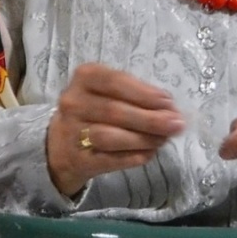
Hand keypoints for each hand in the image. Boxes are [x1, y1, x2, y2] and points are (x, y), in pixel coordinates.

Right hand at [47, 63, 186, 196]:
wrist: (61, 144)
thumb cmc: (94, 110)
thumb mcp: (108, 92)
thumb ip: (136, 96)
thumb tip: (170, 109)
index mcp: (84, 78)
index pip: (115, 82)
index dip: (144, 93)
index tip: (168, 102)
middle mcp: (73, 102)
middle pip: (114, 111)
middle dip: (150, 119)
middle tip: (176, 124)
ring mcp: (72, 132)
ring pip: (111, 136)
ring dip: (143, 139)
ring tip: (163, 140)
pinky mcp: (77, 159)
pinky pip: (110, 159)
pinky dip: (133, 157)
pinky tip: (149, 153)